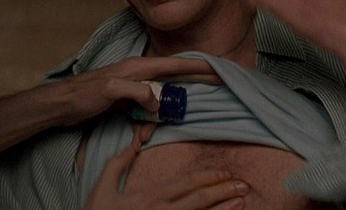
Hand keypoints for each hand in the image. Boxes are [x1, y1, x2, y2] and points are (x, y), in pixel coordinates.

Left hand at [44, 55, 219, 126]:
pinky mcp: (125, 100)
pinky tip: (137, 136)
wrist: (60, 104)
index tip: (218, 69)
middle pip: (172, 79)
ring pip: (158, 100)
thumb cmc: (82, 94)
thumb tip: (158, 101)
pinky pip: (144, 111)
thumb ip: (137, 91)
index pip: (175, 64)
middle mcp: (138, 73)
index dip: (198, 66)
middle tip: (208, 92)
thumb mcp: (111, 90)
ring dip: (158, 117)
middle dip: (187, 89)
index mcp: (138, 66)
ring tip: (144, 135)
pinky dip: (144, 123)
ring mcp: (132, 87)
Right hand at [85, 125, 247, 209]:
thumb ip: (118, 163)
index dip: (208, 178)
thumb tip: (133, 142)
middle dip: (223, 192)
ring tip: (241, 201)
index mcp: (148, 196)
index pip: (185, 185)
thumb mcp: (102, 188)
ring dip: (221, 209)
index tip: (225, 173)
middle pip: (197, 200)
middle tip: (244, 185)